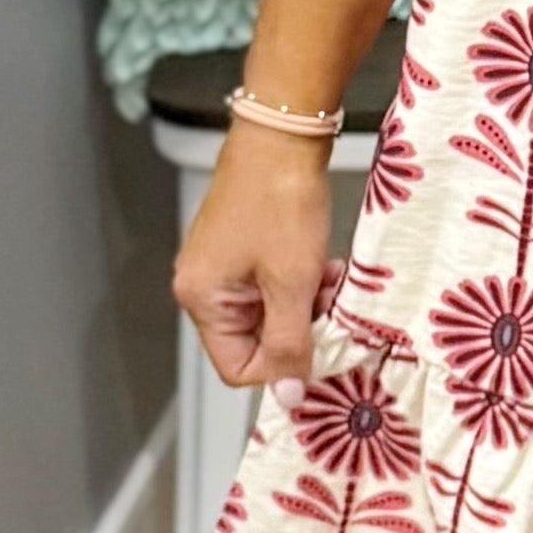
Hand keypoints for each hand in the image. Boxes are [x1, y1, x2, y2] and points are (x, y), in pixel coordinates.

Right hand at [173, 121, 342, 407]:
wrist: (284, 133)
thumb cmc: (281, 201)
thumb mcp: (291, 282)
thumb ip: (290, 344)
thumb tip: (289, 398)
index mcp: (202, 298)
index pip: (238, 367)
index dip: (283, 366)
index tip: (322, 345)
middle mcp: (202, 284)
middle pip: (253, 340)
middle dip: (298, 328)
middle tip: (331, 306)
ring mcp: (221, 263)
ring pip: (268, 311)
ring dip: (304, 304)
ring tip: (330, 279)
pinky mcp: (241, 243)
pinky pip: (271, 283)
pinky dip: (300, 281)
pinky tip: (322, 263)